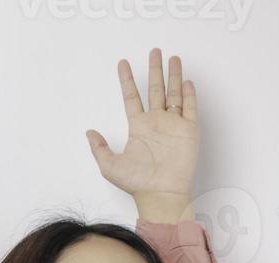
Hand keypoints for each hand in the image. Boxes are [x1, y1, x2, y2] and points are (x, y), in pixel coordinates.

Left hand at [87, 49, 198, 222]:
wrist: (161, 194)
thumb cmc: (137, 183)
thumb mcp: (109, 166)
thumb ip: (100, 148)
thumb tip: (89, 132)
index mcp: (139, 127)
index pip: (132, 97)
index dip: (127, 80)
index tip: (122, 63)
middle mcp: (156, 123)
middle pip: (155, 89)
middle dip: (155, 70)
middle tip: (154, 51)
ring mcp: (173, 125)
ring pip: (174, 94)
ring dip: (173, 75)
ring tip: (173, 58)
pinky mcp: (189, 130)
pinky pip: (189, 108)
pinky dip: (188, 94)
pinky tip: (186, 81)